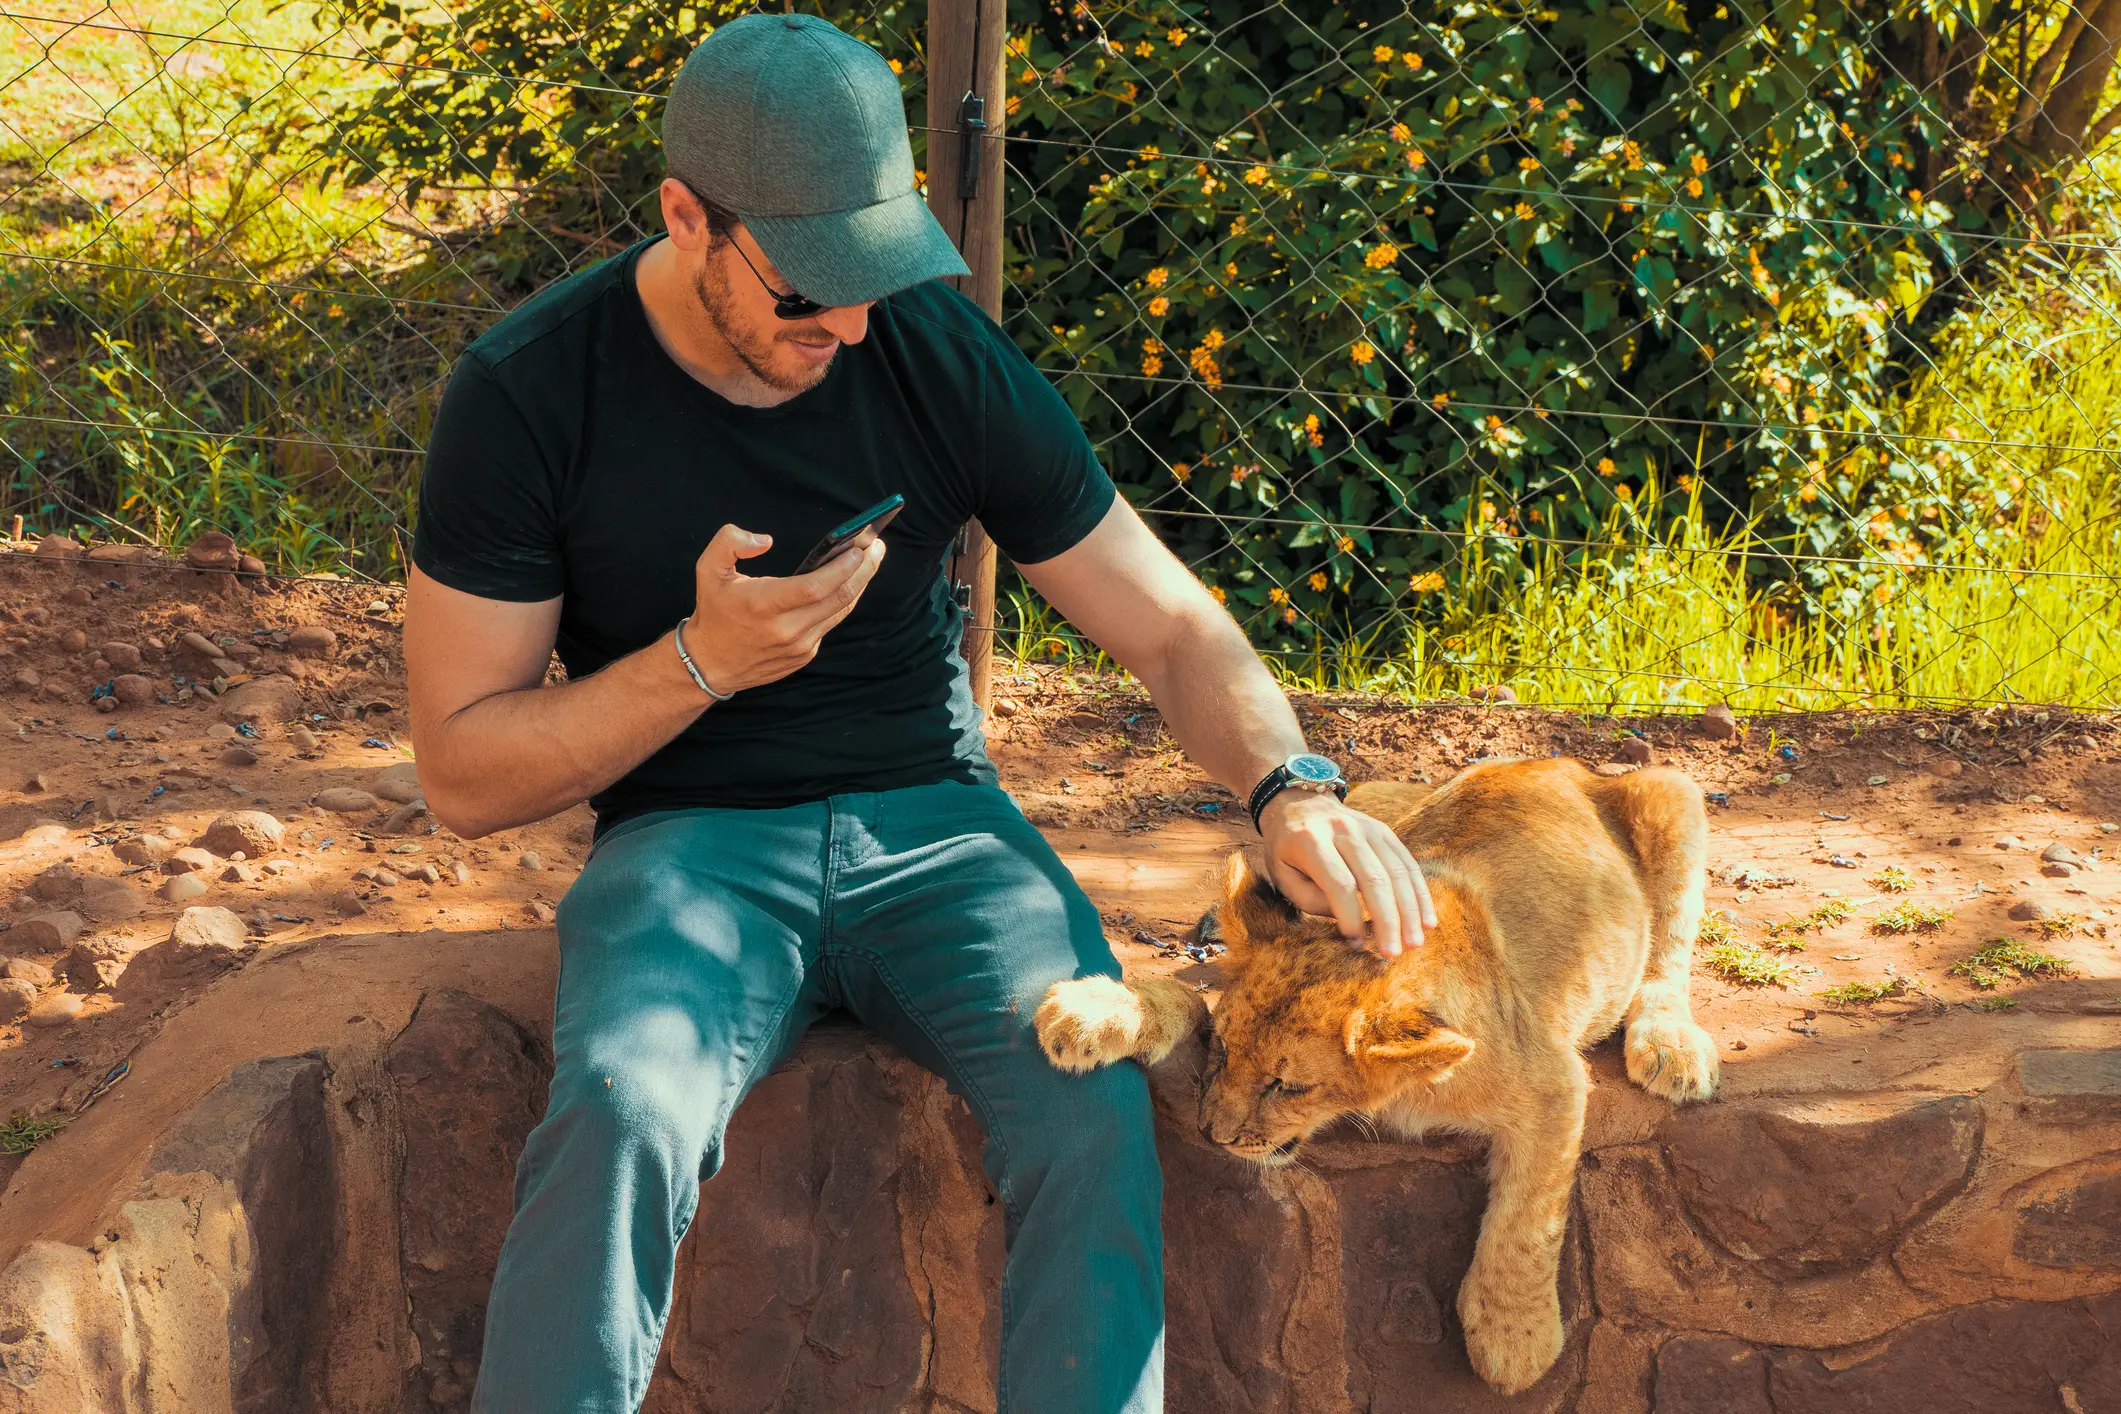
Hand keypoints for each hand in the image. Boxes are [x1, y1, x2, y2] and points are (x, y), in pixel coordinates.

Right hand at [680, 523, 884, 693]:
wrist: (710, 664)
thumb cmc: (713, 612)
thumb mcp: (707, 569)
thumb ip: (730, 542)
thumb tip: (765, 541)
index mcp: (764, 605)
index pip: (815, 587)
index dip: (842, 568)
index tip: (860, 548)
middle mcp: (786, 629)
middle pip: (839, 598)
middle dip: (864, 570)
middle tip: (876, 546)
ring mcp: (800, 646)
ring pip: (841, 611)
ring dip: (860, 584)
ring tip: (870, 560)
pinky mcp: (805, 655)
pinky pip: (830, 623)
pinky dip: (842, 601)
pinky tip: (849, 583)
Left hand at [1258, 790, 1436, 956]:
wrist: (1297, 802)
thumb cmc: (1286, 848)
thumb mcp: (1281, 874)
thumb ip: (1309, 899)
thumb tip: (1349, 918)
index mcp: (1311, 840)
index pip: (1340, 883)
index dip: (1350, 916)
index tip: (1355, 943)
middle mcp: (1344, 830)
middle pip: (1375, 879)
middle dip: (1387, 921)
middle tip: (1393, 953)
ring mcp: (1369, 828)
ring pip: (1397, 873)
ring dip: (1410, 912)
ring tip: (1414, 943)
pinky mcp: (1385, 832)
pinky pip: (1408, 864)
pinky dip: (1420, 894)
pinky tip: (1427, 920)